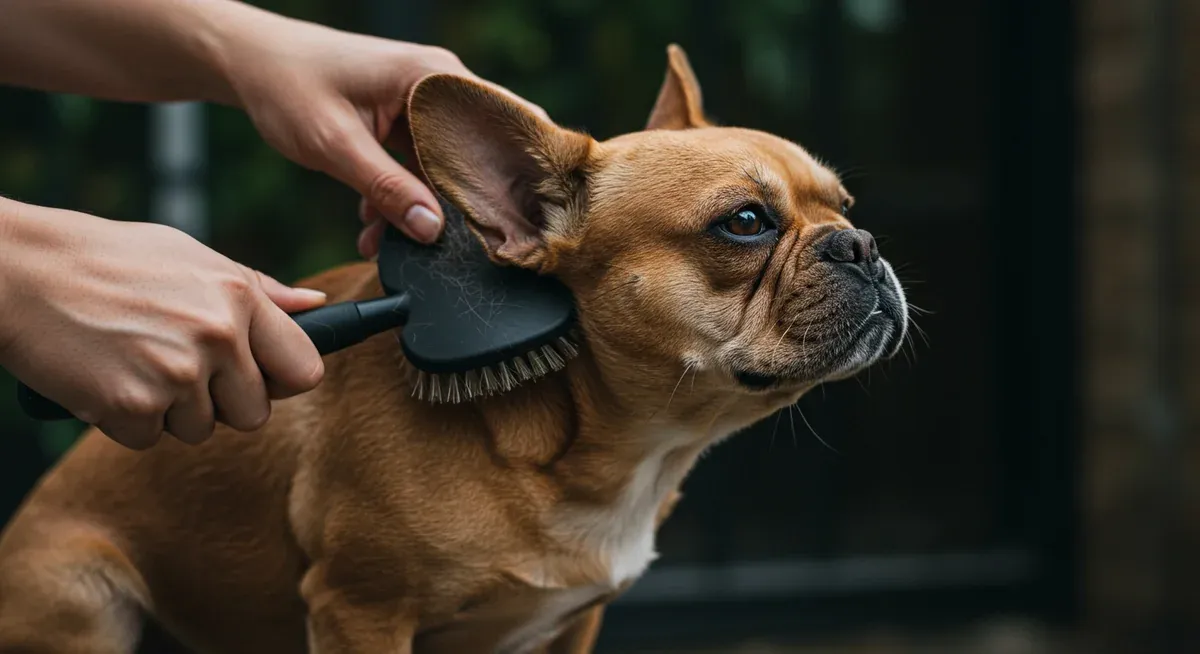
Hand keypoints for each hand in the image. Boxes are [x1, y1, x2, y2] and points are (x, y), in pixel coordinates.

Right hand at [0, 199, 326, 448]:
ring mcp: (175, 373)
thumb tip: (317, 306)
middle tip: (176, 365)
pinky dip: (127, 419)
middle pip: (254, 414)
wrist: (20, 271)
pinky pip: (150, 438)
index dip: (282, 381)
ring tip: (134, 359)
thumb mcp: (194, 258)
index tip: (259, 377)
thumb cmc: (112, 261)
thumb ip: (260, 291)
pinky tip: (106, 376)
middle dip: (221, 402)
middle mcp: (216, 336)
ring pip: (201, 430)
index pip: (304, 369)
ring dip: (170, 410)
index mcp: (239, 297)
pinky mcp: (131, 406)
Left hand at [219, 22, 547, 257]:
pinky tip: (372, 224)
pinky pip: (417, 165)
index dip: (505, 175)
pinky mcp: (403, 120)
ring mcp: (421, 103)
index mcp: (432, 77)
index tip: (506, 222)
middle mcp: (437, 86)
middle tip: (444, 247)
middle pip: (472, 153)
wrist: (249, 62)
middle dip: (456, 203)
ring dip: (416, 207)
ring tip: (383, 242)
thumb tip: (431, 230)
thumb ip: (386, 188)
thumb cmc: (288, 86)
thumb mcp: (336, 145)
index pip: (494, 127)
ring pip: (440, 166)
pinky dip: (398, 195)